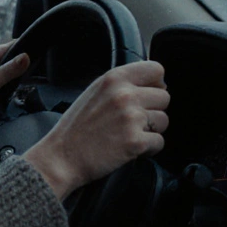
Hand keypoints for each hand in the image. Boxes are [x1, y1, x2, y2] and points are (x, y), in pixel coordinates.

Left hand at [0, 42, 30, 154]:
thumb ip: (9, 70)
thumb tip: (27, 56)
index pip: (12, 46)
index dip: (26, 51)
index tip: (40, 57)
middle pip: (12, 62)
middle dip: (22, 69)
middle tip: (32, 78)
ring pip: (9, 76)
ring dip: (15, 83)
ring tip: (21, 88)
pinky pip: (3, 87)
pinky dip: (8, 91)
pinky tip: (12, 96)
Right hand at [23, 60, 168, 199]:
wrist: (62, 157)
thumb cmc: (76, 128)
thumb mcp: (95, 91)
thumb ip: (122, 84)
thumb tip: (157, 84)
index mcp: (114, 78)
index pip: (156, 69)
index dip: (155, 84)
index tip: (147, 95)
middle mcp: (124, 94)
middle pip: (164, 97)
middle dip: (153, 111)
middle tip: (132, 122)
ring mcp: (131, 118)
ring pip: (164, 121)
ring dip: (151, 130)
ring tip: (128, 134)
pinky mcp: (136, 142)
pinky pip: (159, 142)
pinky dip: (148, 149)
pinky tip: (128, 148)